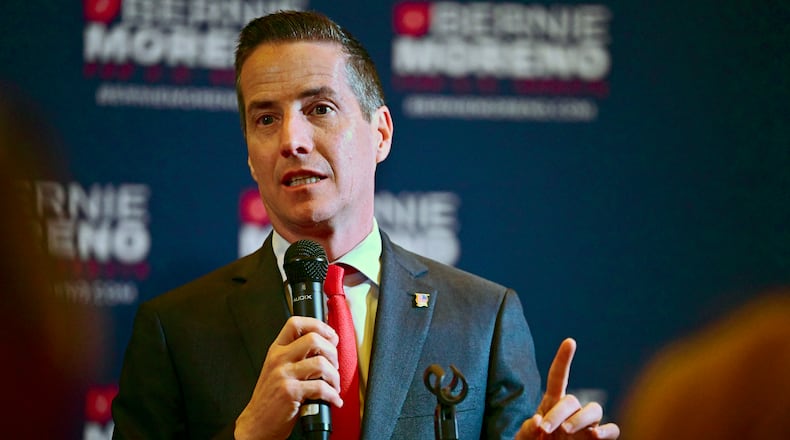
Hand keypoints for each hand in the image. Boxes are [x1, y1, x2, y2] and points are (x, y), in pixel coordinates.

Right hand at [234, 316, 341, 439]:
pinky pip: (321, 387)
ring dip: (334, 376)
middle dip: (332, 352)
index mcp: (277, 350)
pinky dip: (333, 395)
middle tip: (334, 365)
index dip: (318, 325)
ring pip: (320, 363)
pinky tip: (333, 399)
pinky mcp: (290, 392)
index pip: (296, 323)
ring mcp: (283, 375)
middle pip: (314, 339)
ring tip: (334, 385)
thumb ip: (296, 355)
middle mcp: (279, 359)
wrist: (257, 423)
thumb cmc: (271, 398)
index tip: (331, 336)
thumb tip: (326, 345)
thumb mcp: (278, 369)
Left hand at [516, 338, 619, 439]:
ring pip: (594, 409)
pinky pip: (612, 429)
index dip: (563, 360)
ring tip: (567, 430)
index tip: (570, 342)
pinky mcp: (597, 439)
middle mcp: (572, 411)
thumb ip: (527, 430)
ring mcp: (587, 424)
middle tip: (546, 429)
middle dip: (558, 413)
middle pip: (572, 400)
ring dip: (581, 419)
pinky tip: (596, 435)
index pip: (558, 377)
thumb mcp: (524, 438)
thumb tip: (538, 422)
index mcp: (552, 404)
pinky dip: (607, 431)